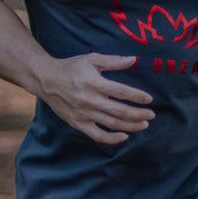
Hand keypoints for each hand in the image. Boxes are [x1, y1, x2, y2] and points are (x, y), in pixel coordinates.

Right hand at [38, 53, 153, 143]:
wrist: (46, 80)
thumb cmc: (72, 68)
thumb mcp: (92, 59)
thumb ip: (114, 61)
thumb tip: (134, 59)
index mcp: (94, 83)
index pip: (122, 92)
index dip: (138, 97)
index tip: (149, 99)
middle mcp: (90, 100)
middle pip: (120, 111)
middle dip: (139, 114)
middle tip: (151, 114)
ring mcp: (84, 114)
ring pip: (113, 124)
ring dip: (131, 126)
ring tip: (144, 124)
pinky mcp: (78, 123)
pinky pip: (98, 135)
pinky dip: (112, 138)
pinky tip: (124, 136)